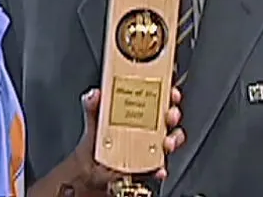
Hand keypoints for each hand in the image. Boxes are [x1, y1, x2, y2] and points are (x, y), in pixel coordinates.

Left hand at [71, 87, 185, 191]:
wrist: (89, 171)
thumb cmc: (97, 142)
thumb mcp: (94, 121)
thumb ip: (93, 106)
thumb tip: (94, 94)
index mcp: (138, 112)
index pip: (159, 97)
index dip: (169, 93)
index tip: (171, 91)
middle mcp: (148, 128)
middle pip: (168, 118)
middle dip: (173, 115)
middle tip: (169, 115)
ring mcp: (150, 148)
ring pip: (170, 141)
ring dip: (172, 140)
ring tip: (166, 142)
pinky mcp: (148, 166)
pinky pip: (159, 167)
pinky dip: (160, 168)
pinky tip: (158, 168)